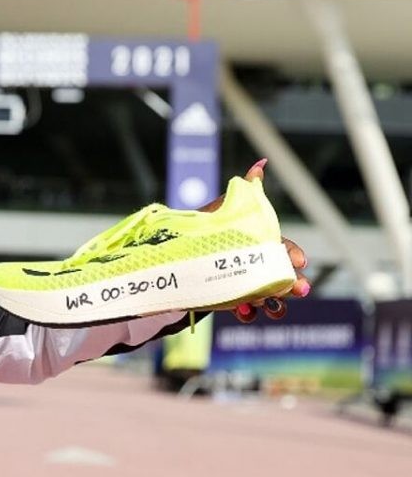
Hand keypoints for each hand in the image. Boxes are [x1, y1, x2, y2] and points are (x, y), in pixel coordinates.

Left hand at [200, 159, 310, 322]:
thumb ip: (246, 189)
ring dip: (275, 303)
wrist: (176, 250)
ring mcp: (244, 281)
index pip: (282, 248)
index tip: (300, 262)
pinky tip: (245, 312)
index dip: (292, 254)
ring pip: (268, 295)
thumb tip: (260, 164)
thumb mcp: (226, 206)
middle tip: (300, 290)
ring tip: (274, 307)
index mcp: (259, 241)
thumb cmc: (207, 224)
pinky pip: (244, 308)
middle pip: (280, 275)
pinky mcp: (229, 297)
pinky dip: (247, 312)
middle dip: (291, 283)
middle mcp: (255, 263)